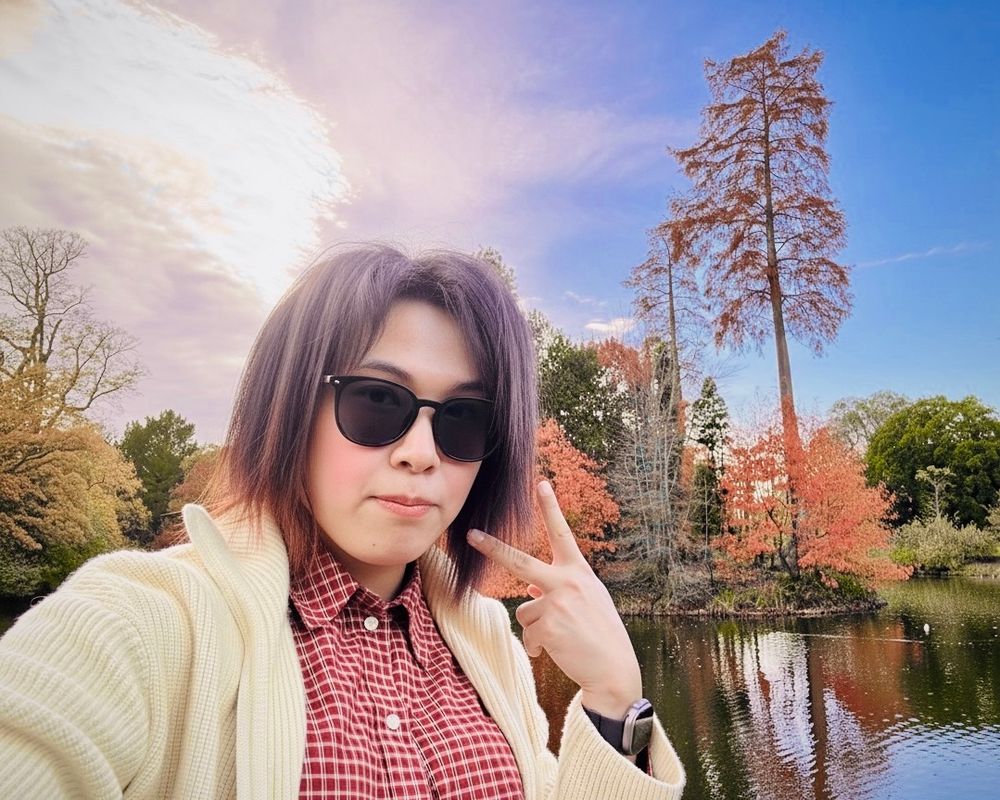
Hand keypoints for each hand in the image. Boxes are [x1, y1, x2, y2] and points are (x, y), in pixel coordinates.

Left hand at [467, 480, 641, 719]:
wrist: (613, 669)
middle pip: (519, 562)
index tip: (541, 483)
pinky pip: (528, 634)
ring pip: (524, 611)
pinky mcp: (548, 625)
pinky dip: (537, 646)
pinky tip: (557, 650)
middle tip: (471, 534)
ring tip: (562, 638)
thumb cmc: (601, 634)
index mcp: (579, 571)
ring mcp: (556, 602)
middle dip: (493, 548)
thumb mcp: (587, 602)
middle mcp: (567, 581)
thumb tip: (530, 590)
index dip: (551, 508)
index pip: (562, 533)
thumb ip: (561, 590)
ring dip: (536, 628)